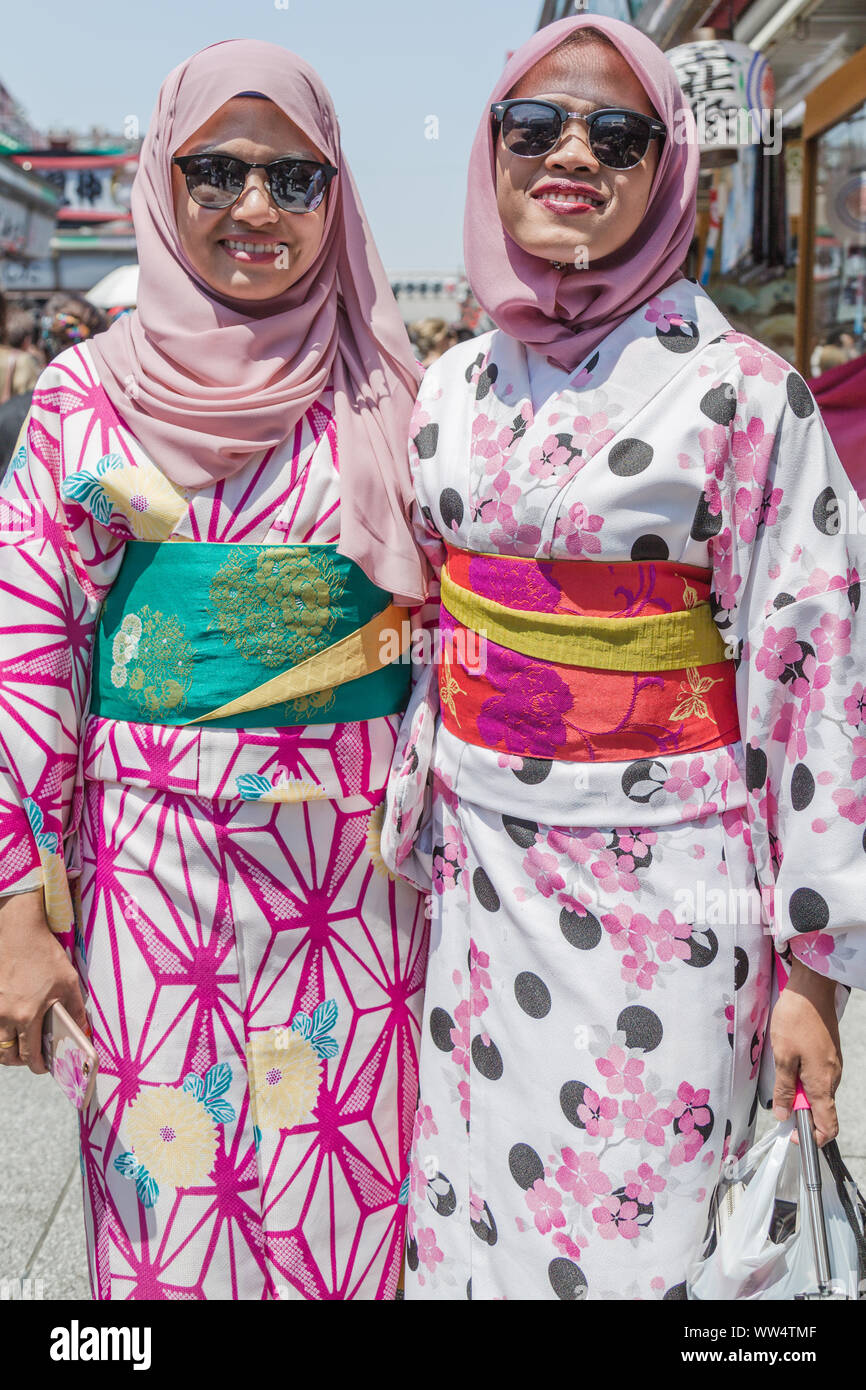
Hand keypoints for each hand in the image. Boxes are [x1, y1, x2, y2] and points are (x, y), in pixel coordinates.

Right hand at [0, 888, 87, 1073]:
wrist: (17, 932)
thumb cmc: (44, 955)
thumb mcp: (68, 981)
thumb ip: (75, 1010)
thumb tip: (83, 1031)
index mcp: (27, 1015)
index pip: (29, 1055)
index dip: (38, 1066)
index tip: (44, 1066)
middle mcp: (5, 1016)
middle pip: (6, 1055)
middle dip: (19, 1061)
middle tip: (31, 1056)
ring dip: (5, 1048)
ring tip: (18, 1043)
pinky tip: (9, 1026)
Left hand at [770, 955, 841, 1146]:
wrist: (811, 990)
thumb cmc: (795, 1020)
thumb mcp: (782, 1056)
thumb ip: (784, 1088)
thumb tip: (783, 1115)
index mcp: (822, 1083)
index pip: (829, 1125)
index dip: (813, 1137)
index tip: (792, 1133)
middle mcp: (832, 1077)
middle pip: (820, 1108)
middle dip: (799, 1109)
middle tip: (778, 1098)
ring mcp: (832, 1065)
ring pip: (818, 1091)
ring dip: (799, 1090)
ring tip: (781, 1074)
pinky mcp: (828, 1053)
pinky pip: (818, 1075)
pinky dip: (803, 1076)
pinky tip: (789, 1061)